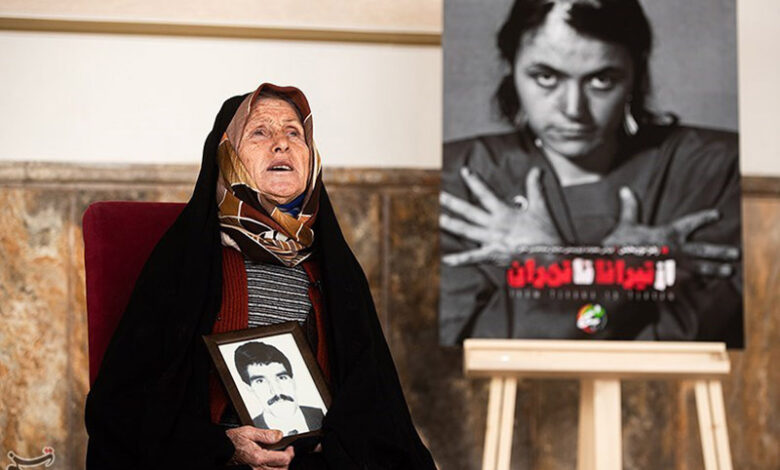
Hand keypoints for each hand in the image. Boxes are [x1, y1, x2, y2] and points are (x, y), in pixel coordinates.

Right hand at [226, 426, 294, 468]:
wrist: (220, 449)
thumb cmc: (231, 441)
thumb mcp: (248, 431)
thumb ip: (266, 434)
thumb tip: (279, 435)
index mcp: (258, 457)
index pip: (283, 459)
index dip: (290, 453)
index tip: (290, 449)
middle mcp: (257, 468)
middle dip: (286, 462)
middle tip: (287, 454)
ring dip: (280, 468)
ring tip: (279, 460)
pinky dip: (272, 469)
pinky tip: (270, 465)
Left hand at [440, 166, 561, 265]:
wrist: (550, 255)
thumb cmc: (545, 232)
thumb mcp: (540, 207)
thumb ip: (534, 187)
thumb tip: (536, 170)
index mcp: (504, 212)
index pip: (485, 193)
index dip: (474, 182)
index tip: (464, 172)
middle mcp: (494, 225)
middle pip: (470, 212)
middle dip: (453, 203)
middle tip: (439, 196)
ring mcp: (492, 240)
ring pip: (467, 231)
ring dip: (451, 225)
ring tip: (437, 219)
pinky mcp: (493, 255)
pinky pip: (473, 258)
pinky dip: (460, 260)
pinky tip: (446, 260)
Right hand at [602, 187, 738, 276]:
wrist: (619, 267)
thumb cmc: (621, 245)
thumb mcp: (626, 224)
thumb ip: (630, 207)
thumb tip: (625, 189)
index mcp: (669, 234)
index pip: (691, 223)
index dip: (705, 218)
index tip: (718, 214)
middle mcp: (677, 250)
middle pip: (704, 250)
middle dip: (721, 251)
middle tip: (737, 253)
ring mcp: (676, 267)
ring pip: (701, 268)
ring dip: (716, 270)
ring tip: (730, 271)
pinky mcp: (670, 281)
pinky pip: (687, 283)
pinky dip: (697, 284)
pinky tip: (705, 286)